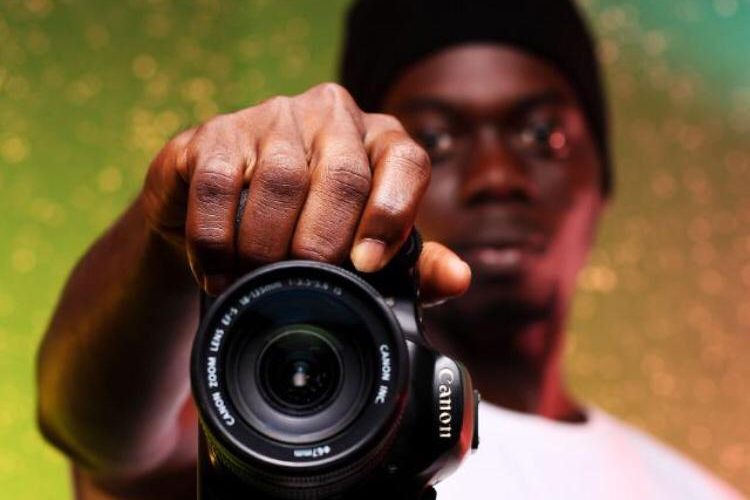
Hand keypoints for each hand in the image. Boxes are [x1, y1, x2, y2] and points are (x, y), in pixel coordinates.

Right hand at [140, 82, 469, 301]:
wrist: (222, 211)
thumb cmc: (307, 227)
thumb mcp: (364, 247)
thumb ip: (412, 262)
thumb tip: (457, 279)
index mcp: (379, 140)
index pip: (406, 161)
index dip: (392, 214)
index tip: (367, 265)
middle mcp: (332, 116)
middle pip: (344, 175)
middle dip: (325, 243)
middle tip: (305, 282)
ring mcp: (271, 117)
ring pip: (281, 179)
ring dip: (267, 247)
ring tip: (257, 282)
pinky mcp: (215, 132)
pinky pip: (218, 183)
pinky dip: (216, 239)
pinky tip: (218, 270)